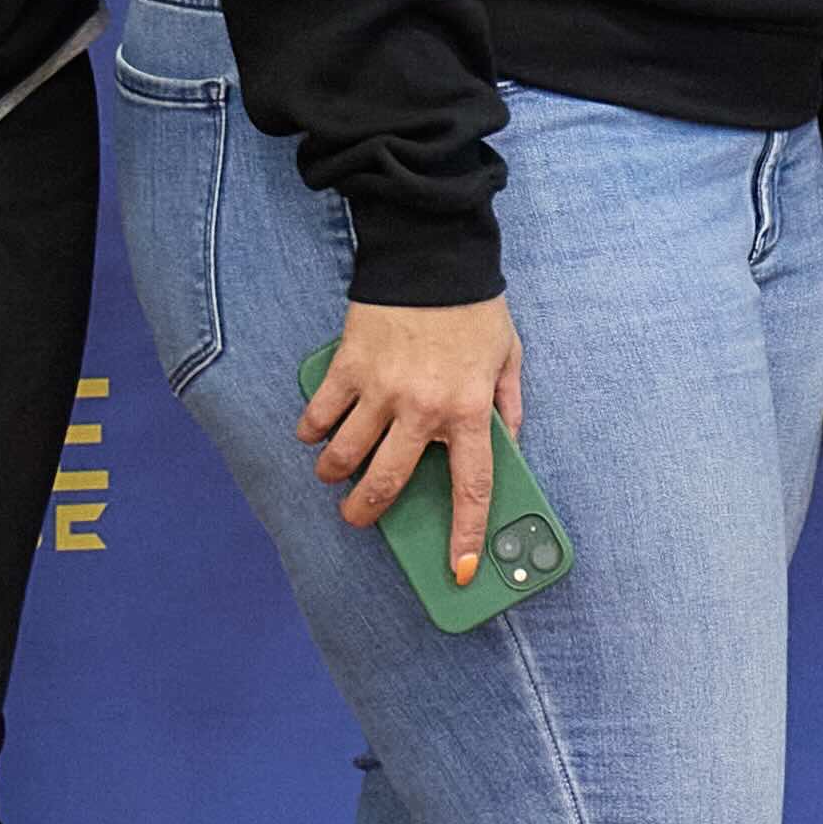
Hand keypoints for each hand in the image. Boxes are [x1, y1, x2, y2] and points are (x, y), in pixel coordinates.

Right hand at [306, 297, 527, 585]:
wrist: (432, 254)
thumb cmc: (474, 308)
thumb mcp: (509, 356)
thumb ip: (510, 405)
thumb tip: (509, 445)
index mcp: (468, 409)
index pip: (472, 486)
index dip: (465, 533)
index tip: (458, 569)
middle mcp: (422, 408)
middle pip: (387, 483)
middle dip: (367, 512)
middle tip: (359, 519)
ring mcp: (381, 389)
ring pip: (344, 456)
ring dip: (334, 473)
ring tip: (334, 473)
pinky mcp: (348, 366)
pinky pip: (320, 415)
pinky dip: (312, 431)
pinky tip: (316, 434)